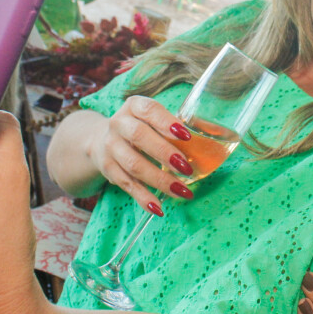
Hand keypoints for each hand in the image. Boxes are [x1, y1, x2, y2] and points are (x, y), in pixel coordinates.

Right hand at [86, 96, 196, 211]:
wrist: (100, 139)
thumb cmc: (140, 127)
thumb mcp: (151, 118)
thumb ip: (174, 126)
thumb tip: (212, 138)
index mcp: (134, 106)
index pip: (149, 109)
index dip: (166, 122)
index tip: (186, 136)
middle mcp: (119, 123)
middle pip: (139, 136)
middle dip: (164, 153)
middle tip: (186, 168)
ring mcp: (111, 147)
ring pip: (133, 164)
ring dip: (159, 179)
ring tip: (182, 191)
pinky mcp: (108, 169)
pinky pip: (127, 185)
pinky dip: (143, 198)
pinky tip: (159, 207)